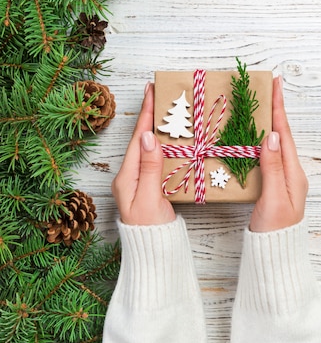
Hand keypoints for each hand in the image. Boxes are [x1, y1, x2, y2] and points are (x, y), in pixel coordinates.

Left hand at [111, 82, 175, 225]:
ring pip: (149, 148)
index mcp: (126, 175)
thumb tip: (148, 136)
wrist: (153, 251)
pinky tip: (172, 140)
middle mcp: (130, 175)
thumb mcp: (149, 197)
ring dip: (157, 128)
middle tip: (159, 95)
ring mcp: (139, 181)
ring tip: (165, 111)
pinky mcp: (151, 186)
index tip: (151, 92)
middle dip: (150, 116)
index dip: (145, 114)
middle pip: (141, 139)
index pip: (138, 138)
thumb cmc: (149, 228)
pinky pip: (157, 159)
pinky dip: (165, 145)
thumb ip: (150, 167)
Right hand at [250, 76, 307, 231]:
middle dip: (274, 110)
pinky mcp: (274, 185)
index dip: (278, 108)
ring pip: (275, 144)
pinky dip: (260, 141)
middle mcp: (291, 172)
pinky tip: (252, 136)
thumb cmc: (276, 229)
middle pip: (282, 134)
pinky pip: (268, 155)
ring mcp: (284, 179)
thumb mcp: (273, 198)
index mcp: (294, 172)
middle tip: (266, 88)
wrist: (276, 253)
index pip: (284, 133)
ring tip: (259, 105)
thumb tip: (272, 136)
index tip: (275, 84)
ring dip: (268, 123)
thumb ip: (273, 167)